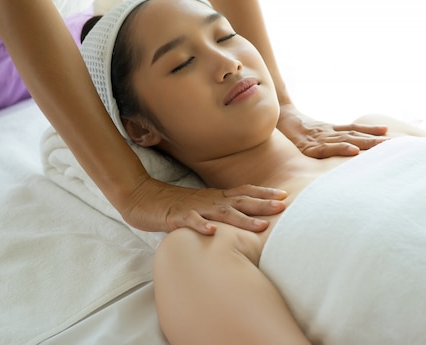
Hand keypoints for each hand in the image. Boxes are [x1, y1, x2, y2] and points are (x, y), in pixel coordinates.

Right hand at [120, 178, 287, 234]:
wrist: (141, 197)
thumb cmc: (172, 204)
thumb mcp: (200, 206)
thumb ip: (217, 211)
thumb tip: (237, 218)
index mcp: (214, 197)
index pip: (243, 192)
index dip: (263, 194)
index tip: (284, 196)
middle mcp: (208, 200)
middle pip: (240, 201)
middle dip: (262, 203)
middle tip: (284, 206)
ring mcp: (194, 207)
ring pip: (221, 212)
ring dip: (242, 219)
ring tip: (261, 226)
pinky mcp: (176, 216)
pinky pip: (190, 221)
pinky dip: (202, 226)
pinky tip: (213, 232)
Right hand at [277, 103, 388, 158]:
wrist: (272, 120)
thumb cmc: (289, 129)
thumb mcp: (308, 135)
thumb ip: (321, 140)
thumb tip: (337, 146)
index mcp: (328, 130)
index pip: (353, 128)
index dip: (369, 129)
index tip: (387, 131)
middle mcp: (326, 133)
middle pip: (354, 134)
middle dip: (374, 139)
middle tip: (393, 143)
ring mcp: (318, 139)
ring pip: (345, 140)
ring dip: (365, 143)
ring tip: (382, 145)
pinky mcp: (308, 147)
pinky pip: (327, 149)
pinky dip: (341, 148)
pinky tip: (353, 150)